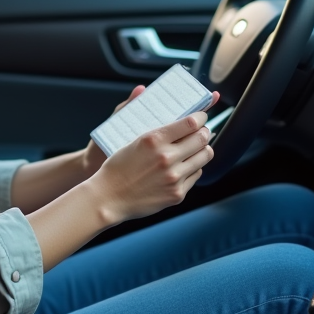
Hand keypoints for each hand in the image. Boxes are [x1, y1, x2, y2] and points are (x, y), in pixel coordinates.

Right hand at [89, 91, 218, 223]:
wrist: (109, 197)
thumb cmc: (118, 167)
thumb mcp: (135, 141)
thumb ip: (160, 131)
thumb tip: (184, 121)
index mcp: (154, 140)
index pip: (191, 122)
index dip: (200, 117)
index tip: (201, 116)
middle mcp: (167, 157)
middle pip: (202, 138)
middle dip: (205, 132)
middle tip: (202, 131)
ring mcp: (174, 177)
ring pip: (205, 156)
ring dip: (203, 150)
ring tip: (196, 148)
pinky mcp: (177, 193)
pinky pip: (196, 174)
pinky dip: (193, 168)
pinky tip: (183, 166)